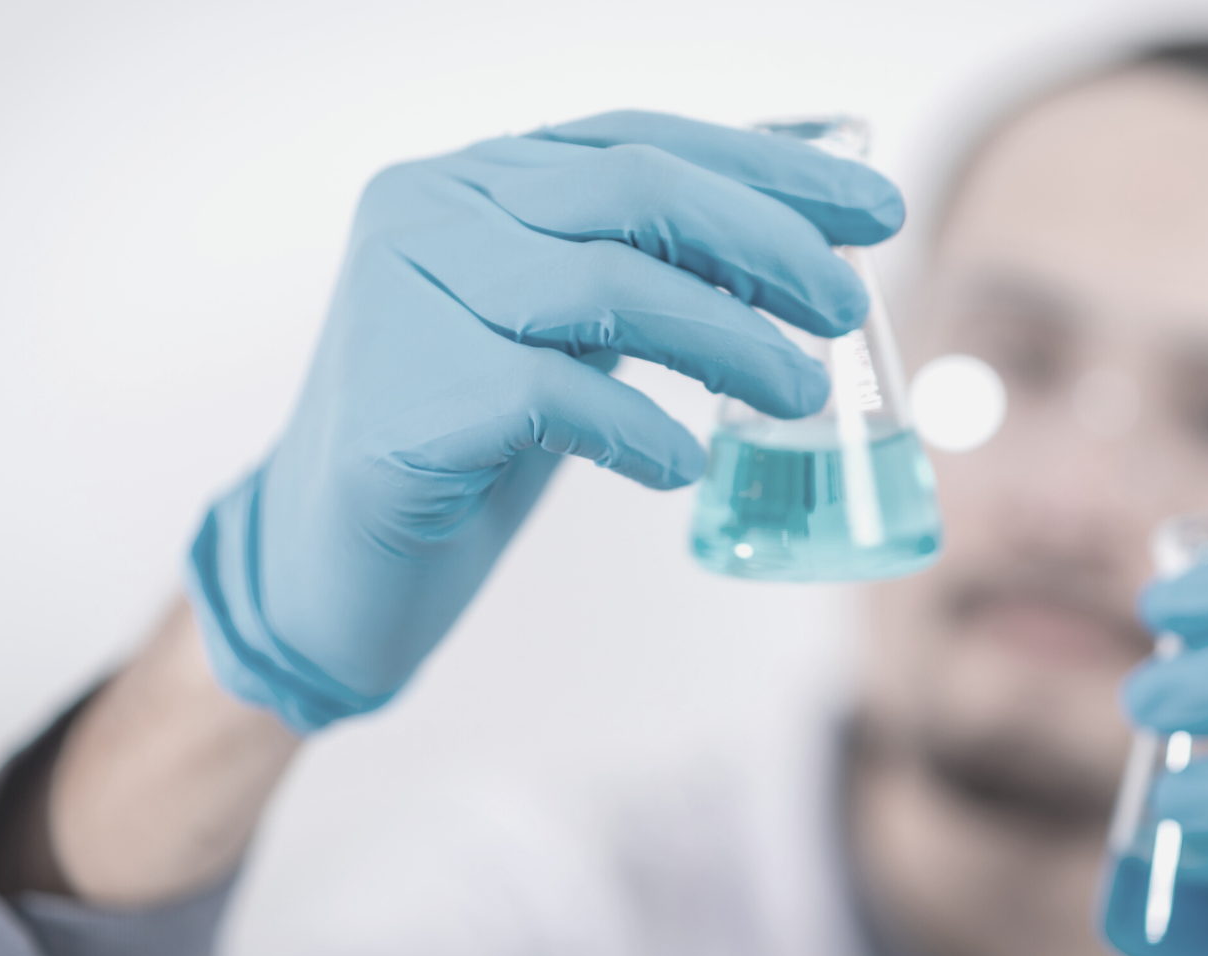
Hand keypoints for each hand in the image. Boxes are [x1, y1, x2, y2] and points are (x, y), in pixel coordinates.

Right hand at [186, 111, 902, 731]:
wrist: (334, 562)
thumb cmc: (468, 439)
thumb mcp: (562, 331)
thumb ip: (644, 269)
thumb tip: (800, 239)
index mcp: (472, 178)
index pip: (638, 141)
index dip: (766, 168)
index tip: (874, 208)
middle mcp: (428, 210)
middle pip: (632, 193)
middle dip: (765, 243)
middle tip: (847, 305)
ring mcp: (401, 296)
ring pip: (603, 285)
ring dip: (727, 340)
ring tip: (799, 394)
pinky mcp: (400, 400)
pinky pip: (553, 396)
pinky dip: (638, 431)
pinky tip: (678, 467)